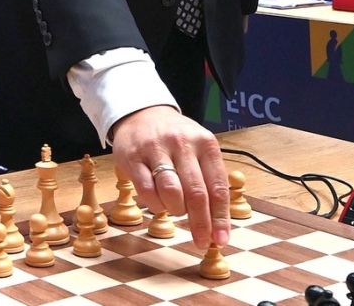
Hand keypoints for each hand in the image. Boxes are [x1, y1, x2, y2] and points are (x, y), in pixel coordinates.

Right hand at [111, 105, 228, 249]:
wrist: (140, 113)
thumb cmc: (175, 139)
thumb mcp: (199, 149)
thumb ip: (210, 179)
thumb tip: (219, 224)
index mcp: (204, 142)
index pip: (217, 187)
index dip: (220, 218)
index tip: (221, 239)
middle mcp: (181, 143)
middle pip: (196, 193)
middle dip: (200, 224)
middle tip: (201, 241)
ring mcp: (155, 148)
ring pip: (171, 192)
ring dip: (176, 211)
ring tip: (175, 210)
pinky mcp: (132, 155)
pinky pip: (147, 190)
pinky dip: (155, 204)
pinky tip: (159, 202)